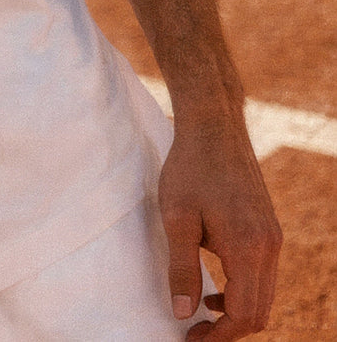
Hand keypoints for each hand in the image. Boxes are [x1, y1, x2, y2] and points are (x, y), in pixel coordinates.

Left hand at [158, 114, 281, 339]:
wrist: (213, 127)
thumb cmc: (190, 169)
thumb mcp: (176, 219)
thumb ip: (181, 268)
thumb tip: (184, 313)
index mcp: (248, 249)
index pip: (243, 314)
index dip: (219, 336)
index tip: (191, 339)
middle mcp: (269, 248)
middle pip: (259, 310)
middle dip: (229, 329)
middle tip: (195, 332)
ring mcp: (273, 236)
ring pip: (264, 293)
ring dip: (237, 309)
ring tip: (202, 311)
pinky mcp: (268, 227)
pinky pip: (263, 273)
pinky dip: (244, 288)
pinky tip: (215, 283)